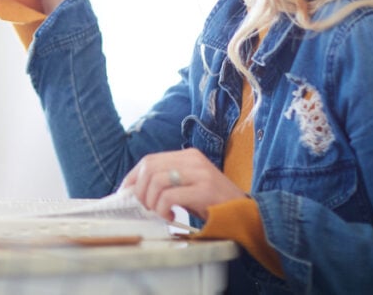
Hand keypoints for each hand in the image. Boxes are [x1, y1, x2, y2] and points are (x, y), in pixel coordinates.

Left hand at [120, 148, 246, 221]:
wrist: (246, 215)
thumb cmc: (214, 204)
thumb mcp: (188, 188)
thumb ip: (166, 184)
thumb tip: (133, 191)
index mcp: (188, 156)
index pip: (149, 160)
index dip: (133, 177)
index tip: (125, 194)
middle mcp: (193, 159)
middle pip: (150, 168)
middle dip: (140, 191)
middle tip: (146, 208)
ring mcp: (200, 173)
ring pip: (157, 180)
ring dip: (151, 201)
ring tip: (160, 213)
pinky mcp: (204, 189)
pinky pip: (170, 196)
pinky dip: (163, 208)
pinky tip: (171, 216)